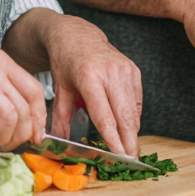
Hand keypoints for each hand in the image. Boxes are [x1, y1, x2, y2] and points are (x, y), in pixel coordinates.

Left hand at [40, 14, 142, 157]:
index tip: (119, 157)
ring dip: (132, 131)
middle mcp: (110, 72)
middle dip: (129, 141)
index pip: (105, 115)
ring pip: (133, 109)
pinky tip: (127, 127)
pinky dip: (133, 116)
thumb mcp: (59, 89)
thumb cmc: (65, 61)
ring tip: (129, 149)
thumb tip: (58, 143)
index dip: (113, 139)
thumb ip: (60, 117)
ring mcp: (124, 69)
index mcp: (89, 76)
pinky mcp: (133, 70)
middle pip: (124, 115)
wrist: (77, 35)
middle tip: (131, 161)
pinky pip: (136, 100)